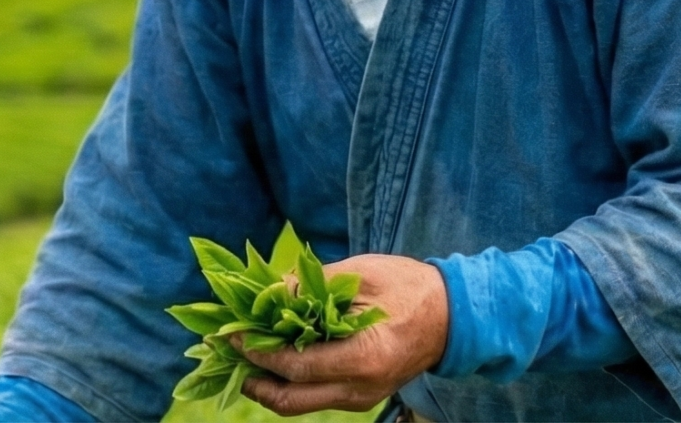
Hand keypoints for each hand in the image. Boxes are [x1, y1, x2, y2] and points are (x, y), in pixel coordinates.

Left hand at [238, 253, 448, 415]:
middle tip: (228, 355)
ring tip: (245, 356)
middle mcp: (360, 389)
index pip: (295, 367)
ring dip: (269, 384)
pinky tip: (276, 358)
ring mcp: (362, 398)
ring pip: (300, 404)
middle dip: (253, 382)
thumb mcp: (359, 275)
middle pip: (290, 401)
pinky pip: (316, 397)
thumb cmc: (408, 288)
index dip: (258, 353)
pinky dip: (291, 382)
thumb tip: (267, 292)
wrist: (452, 316)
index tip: (232, 334)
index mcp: (362, 358)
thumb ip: (311, 285)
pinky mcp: (362, 396)